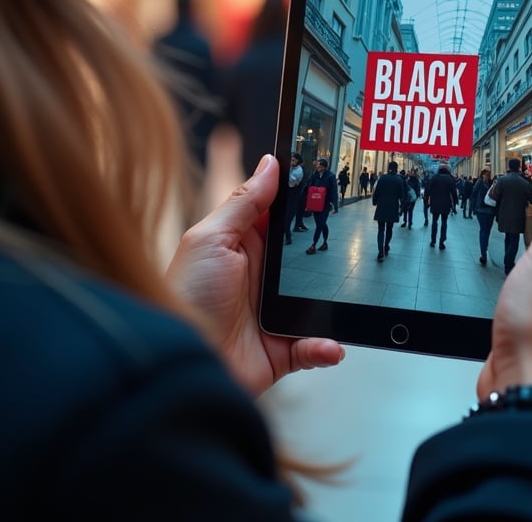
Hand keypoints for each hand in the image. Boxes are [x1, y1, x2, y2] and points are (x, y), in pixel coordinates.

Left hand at [167, 155, 344, 396]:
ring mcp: (275, 312)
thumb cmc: (184, 297)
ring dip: (335, 303)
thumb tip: (271, 163)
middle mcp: (262, 277)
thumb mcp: (211, 239)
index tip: (333, 184)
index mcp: (245, 244)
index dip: (306, 201)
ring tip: (350, 298)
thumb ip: (244, 201)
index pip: (283, 215)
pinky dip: (326, 345)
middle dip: (330, 252)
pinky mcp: (282, 348)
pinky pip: (316, 344)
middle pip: (308, 256)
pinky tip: (329, 343)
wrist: (179, 367)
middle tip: (351, 243)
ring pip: (320, 300)